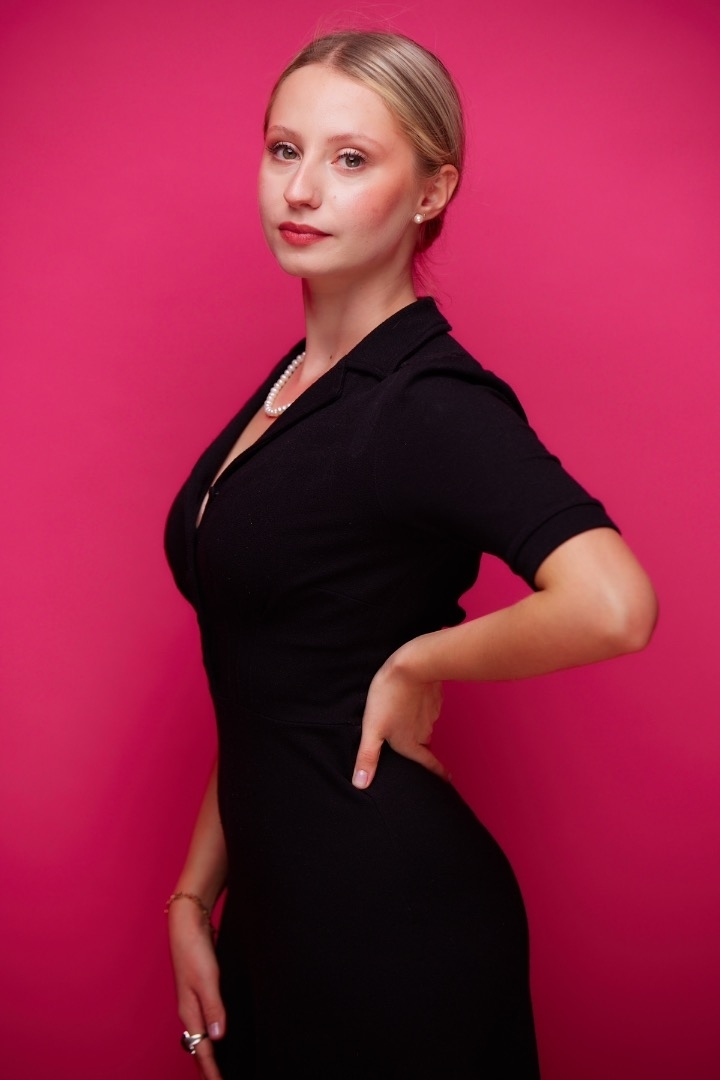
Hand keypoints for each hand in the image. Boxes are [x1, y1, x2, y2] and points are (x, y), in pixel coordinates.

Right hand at [168, 900, 225, 1079]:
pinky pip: (206, 1021)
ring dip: (209, 1053)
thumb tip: (219, 1037)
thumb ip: (214, 1008)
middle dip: (207, 1068)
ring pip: (201, 1036)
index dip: (212, 1071)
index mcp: (190, 1012)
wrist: (187, 924)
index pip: (202, 1050)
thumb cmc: (194, 950)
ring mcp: (194, 1001)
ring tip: (218, 1068)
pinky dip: (211, 1034)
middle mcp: (190, 1010)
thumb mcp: (207, 980)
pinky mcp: (201, 990)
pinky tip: (219, 1034)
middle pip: (198, 1048)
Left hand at [352, 641, 447, 789]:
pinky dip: (420, 706)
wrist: (413, 665)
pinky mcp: (433, 698)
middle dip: (418, 745)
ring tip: (402, 716)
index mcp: (410, 743)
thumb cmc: (389, 696)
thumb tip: (360, 784)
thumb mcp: (372, 728)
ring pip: (424, 724)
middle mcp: (424, 732)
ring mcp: (431, 715)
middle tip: (409, 743)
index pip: (428, 764)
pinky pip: (427, 708)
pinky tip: (409, 699)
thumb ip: (367, 756)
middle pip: (423, 744)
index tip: (447, 780)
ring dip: (416, 723)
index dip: (438, 773)